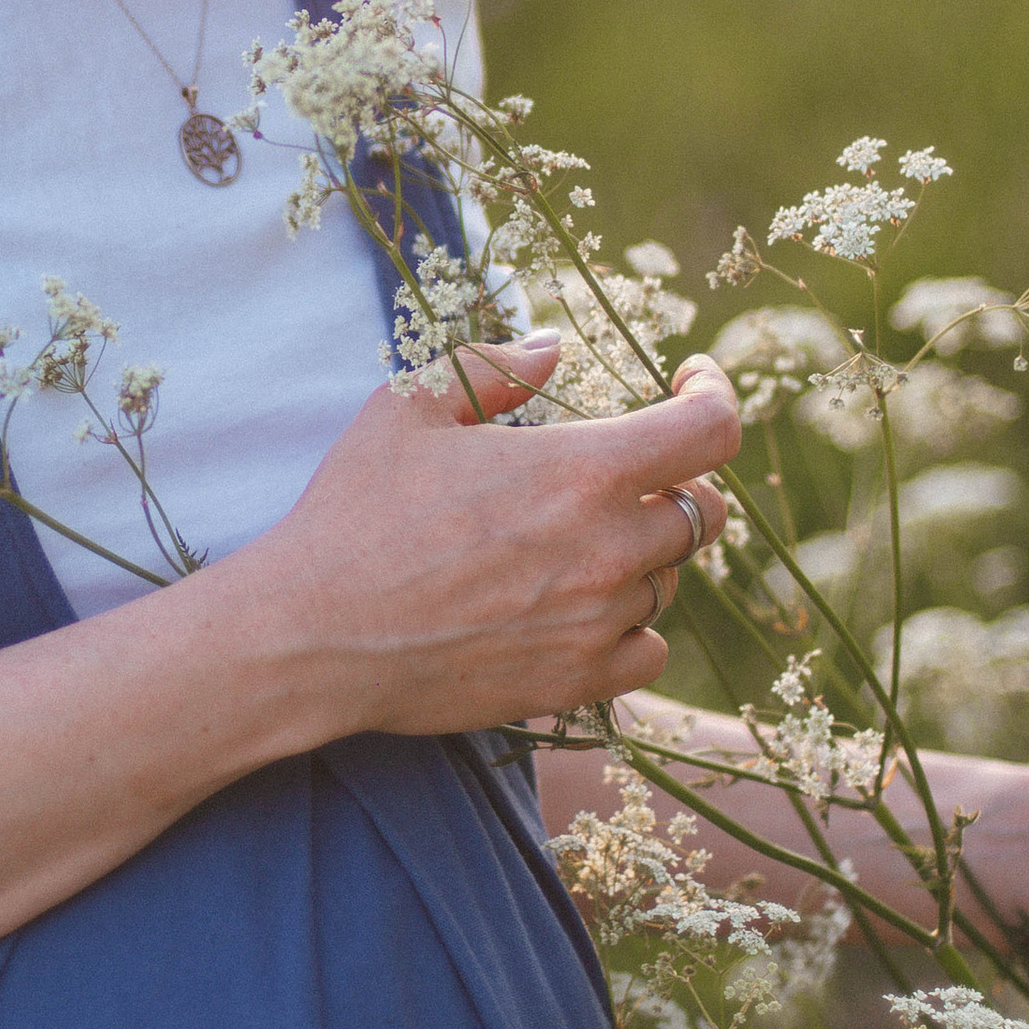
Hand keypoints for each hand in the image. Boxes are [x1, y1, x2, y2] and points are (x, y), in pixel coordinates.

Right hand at [248, 337, 739, 742]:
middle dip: (678, 481)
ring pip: (671, 580)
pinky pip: (650, 651)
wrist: (314, 635)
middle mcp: (608, 549)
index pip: (710, 431)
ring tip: (578, 541)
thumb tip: (553, 347)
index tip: (689, 384)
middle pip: (705, 512)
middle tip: (629, 472)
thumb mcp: (411, 408)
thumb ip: (494, 368)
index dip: (714, 395)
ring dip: (645, 554)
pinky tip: (586, 608)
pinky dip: (632, 627)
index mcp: (581, 470)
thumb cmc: (354, 512)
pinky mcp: (576, 681)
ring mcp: (598, 622)